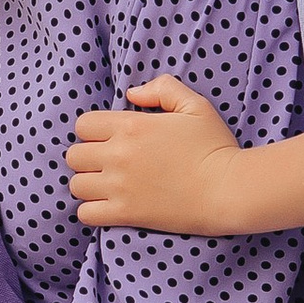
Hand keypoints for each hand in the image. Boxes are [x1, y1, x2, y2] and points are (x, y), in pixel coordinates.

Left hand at [65, 75, 247, 231]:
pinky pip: (86, 213)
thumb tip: (132, 94)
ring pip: (77, 185)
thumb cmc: (215, 146)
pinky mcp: (126, 214)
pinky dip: (91, 210)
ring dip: (88, 184)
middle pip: (74, 155)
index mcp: (131, 126)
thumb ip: (163, 88)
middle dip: (87, 157)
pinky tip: (108, 206)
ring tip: (106, 186)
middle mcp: (119, 155)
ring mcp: (120, 186)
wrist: (229, 189)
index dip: (93, 131)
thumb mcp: (195, 105)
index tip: (109, 139)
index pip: (83, 125)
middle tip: (107, 164)